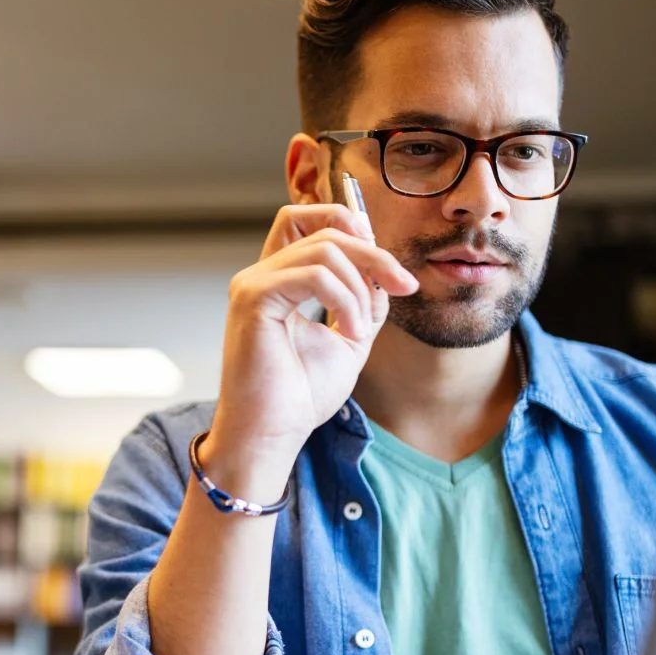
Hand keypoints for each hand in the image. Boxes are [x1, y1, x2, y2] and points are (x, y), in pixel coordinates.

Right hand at [205, 204, 417, 491]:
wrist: (271, 435)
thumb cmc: (298, 396)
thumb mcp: (348, 339)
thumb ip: (364, 302)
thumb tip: (386, 274)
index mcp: (277, 281)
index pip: (304, 219)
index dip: (350, 224)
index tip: (388, 268)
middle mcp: (260, 276)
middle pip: (324, 229)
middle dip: (374, 254)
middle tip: (402, 285)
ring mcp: (253, 284)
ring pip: (324, 249)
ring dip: (360, 286)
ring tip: (361, 329)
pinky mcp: (253, 299)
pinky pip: (313, 276)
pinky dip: (344, 300)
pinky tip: (349, 332)